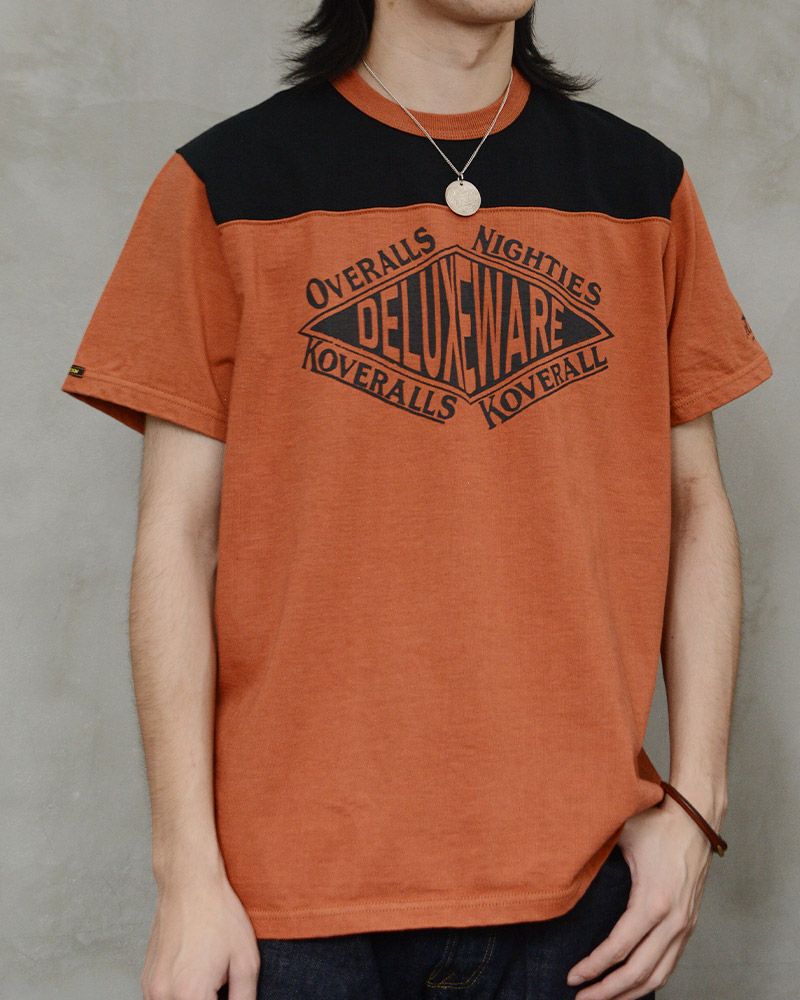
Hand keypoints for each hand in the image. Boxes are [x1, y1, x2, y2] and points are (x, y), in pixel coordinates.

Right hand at [141, 866, 259, 999]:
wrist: (189, 882)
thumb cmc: (218, 914)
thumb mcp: (245, 959)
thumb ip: (244, 997)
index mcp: (190, 994)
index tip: (226, 992)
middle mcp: (164, 996)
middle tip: (220, 985)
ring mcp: (151, 988)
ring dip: (192, 999)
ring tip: (208, 977)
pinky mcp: (146, 979)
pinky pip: (162, 999)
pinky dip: (179, 995)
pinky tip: (195, 974)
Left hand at [566, 796, 718, 998]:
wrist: (696, 819)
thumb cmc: (656, 825)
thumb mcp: (620, 836)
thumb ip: (593, 855)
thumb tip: (560, 867)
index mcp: (652, 901)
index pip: (618, 948)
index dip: (593, 967)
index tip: (572, 977)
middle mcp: (672, 920)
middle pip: (638, 972)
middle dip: (608, 991)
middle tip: (582, 999)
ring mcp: (684, 925)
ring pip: (658, 975)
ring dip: (630, 993)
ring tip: (603, 999)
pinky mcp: (689, 924)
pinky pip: (670, 963)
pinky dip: (650, 980)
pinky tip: (631, 985)